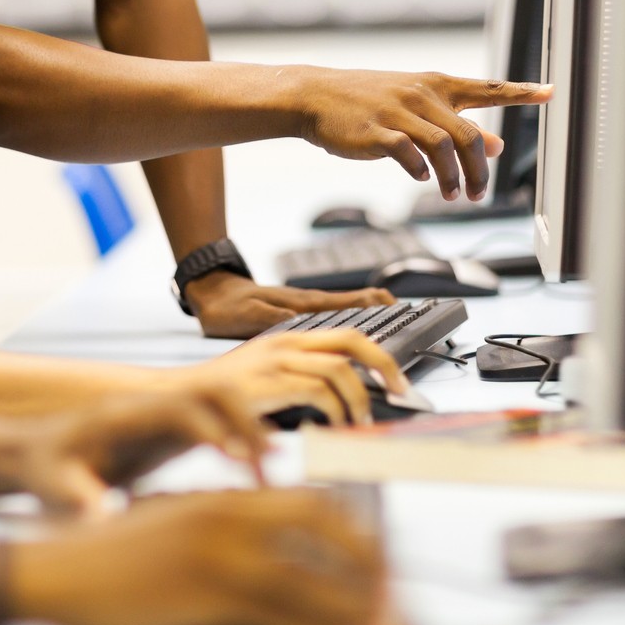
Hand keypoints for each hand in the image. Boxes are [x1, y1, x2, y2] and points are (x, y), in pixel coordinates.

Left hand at [9, 388, 273, 516]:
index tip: (235, 461)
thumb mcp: (52, 486)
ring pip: (221, 401)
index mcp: (121, 415)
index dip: (210, 430)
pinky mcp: (170, 432)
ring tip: (268, 472)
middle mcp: (148, 406)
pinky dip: (240, 442)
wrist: (33, 453)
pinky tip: (254, 478)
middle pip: (211, 390)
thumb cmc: (42, 470)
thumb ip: (77, 499)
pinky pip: (216, 424)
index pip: (176, 407)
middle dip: (245, 422)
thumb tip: (101, 519)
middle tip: (268, 465)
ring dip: (249, 429)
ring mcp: (162, 415)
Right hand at [14, 488, 393, 624]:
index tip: (380, 560)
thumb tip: (271, 552)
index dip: (355, 533)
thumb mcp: (174, 523)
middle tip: (394, 598)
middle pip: (328, 531)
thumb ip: (224, 528)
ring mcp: (221, 554)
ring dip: (358, 609)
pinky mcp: (207, 594)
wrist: (56, 570)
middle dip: (371, 566)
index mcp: (224, 498)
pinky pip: (282, 618)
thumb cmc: (109, 555)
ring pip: (313, 580)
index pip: (312, 503)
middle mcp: (230, 516)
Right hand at [173, 327, 410, 425]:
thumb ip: (298, 381)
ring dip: (359, 397)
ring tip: (360, 419)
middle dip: (384, 364)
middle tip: (400, 390)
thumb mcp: (265, 380)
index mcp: (287, 340)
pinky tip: (334, 424)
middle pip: (351, 340)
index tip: (396, 378)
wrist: (178, 399)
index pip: (345, 335)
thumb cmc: (222, 400)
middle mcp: (285, 343)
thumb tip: (339, 401)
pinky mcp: (268, 383)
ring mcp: (276, 360)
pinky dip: (335, 409)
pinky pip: (318, 390)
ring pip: (340, 368)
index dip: (377, 354)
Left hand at [183, 269, 400, 338]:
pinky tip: (361, 331)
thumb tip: (299, 324)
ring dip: (374, 315)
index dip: (376, 306)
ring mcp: (307, 307)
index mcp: (303, 304)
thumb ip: (273, 320)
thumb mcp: (246, 316)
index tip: (401, 311)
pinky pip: (335, 316)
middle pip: (358, 304)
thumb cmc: (226, 306)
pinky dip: (355, 320)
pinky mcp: (299, 313)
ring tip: (398, 324)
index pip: (350, 302)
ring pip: (350, 310)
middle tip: (413, 319)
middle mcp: (310, 304)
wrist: (211, 293)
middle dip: (386, 310)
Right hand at [293, 70, 550, 201]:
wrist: (316, 96)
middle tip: (478, 194)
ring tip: (453, 195)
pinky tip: (422, 179)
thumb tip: (497, 145)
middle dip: (479, 170)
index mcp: (436, 84)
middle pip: (468, 134)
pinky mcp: (377, 131)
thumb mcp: (417, 106)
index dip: (522, 92)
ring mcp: (399, 111)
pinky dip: (422, 171)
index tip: (552, 92)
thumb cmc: (369, 101)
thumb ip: (455, 123)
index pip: (488, 88)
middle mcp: (422, 94)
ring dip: (453, 177)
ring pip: (443, 146)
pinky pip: (409, 153)